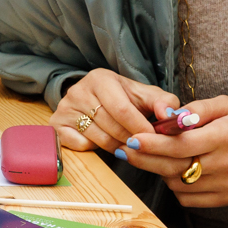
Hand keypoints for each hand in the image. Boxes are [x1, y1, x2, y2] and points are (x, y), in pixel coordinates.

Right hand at [53, 69, 176, 156]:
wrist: (94, 100)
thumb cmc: (125, 99)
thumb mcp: (145, 96)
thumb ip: (163, 103)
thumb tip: (171, 116)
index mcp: (101, 78)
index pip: (122, 108)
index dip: (140, 127)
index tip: (153, 139)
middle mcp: (78, 90)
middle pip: (110, 125)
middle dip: (131, 139)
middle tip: (142, 146)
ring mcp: (64, 108)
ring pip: (97, 138)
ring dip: (116, 146)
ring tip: (126, 144)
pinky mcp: (56, 125)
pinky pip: (80, 145)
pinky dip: (95, 148)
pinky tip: (103, 141)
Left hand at [120, 95, 227, 209]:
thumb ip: (198, 109)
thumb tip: (171, 118)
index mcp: (226, 137)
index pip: (181, 144)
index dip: (154, 143)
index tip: (133, 138)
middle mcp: (226, 164)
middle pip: (175, 166)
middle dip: (146, 158)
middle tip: (127, 150)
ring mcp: (226, 185)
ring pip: (179, 183)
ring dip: (161, 171)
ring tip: (153, 157)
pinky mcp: (226, 199)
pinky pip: (189, 198)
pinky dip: (177, 186)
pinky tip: (175, 171)